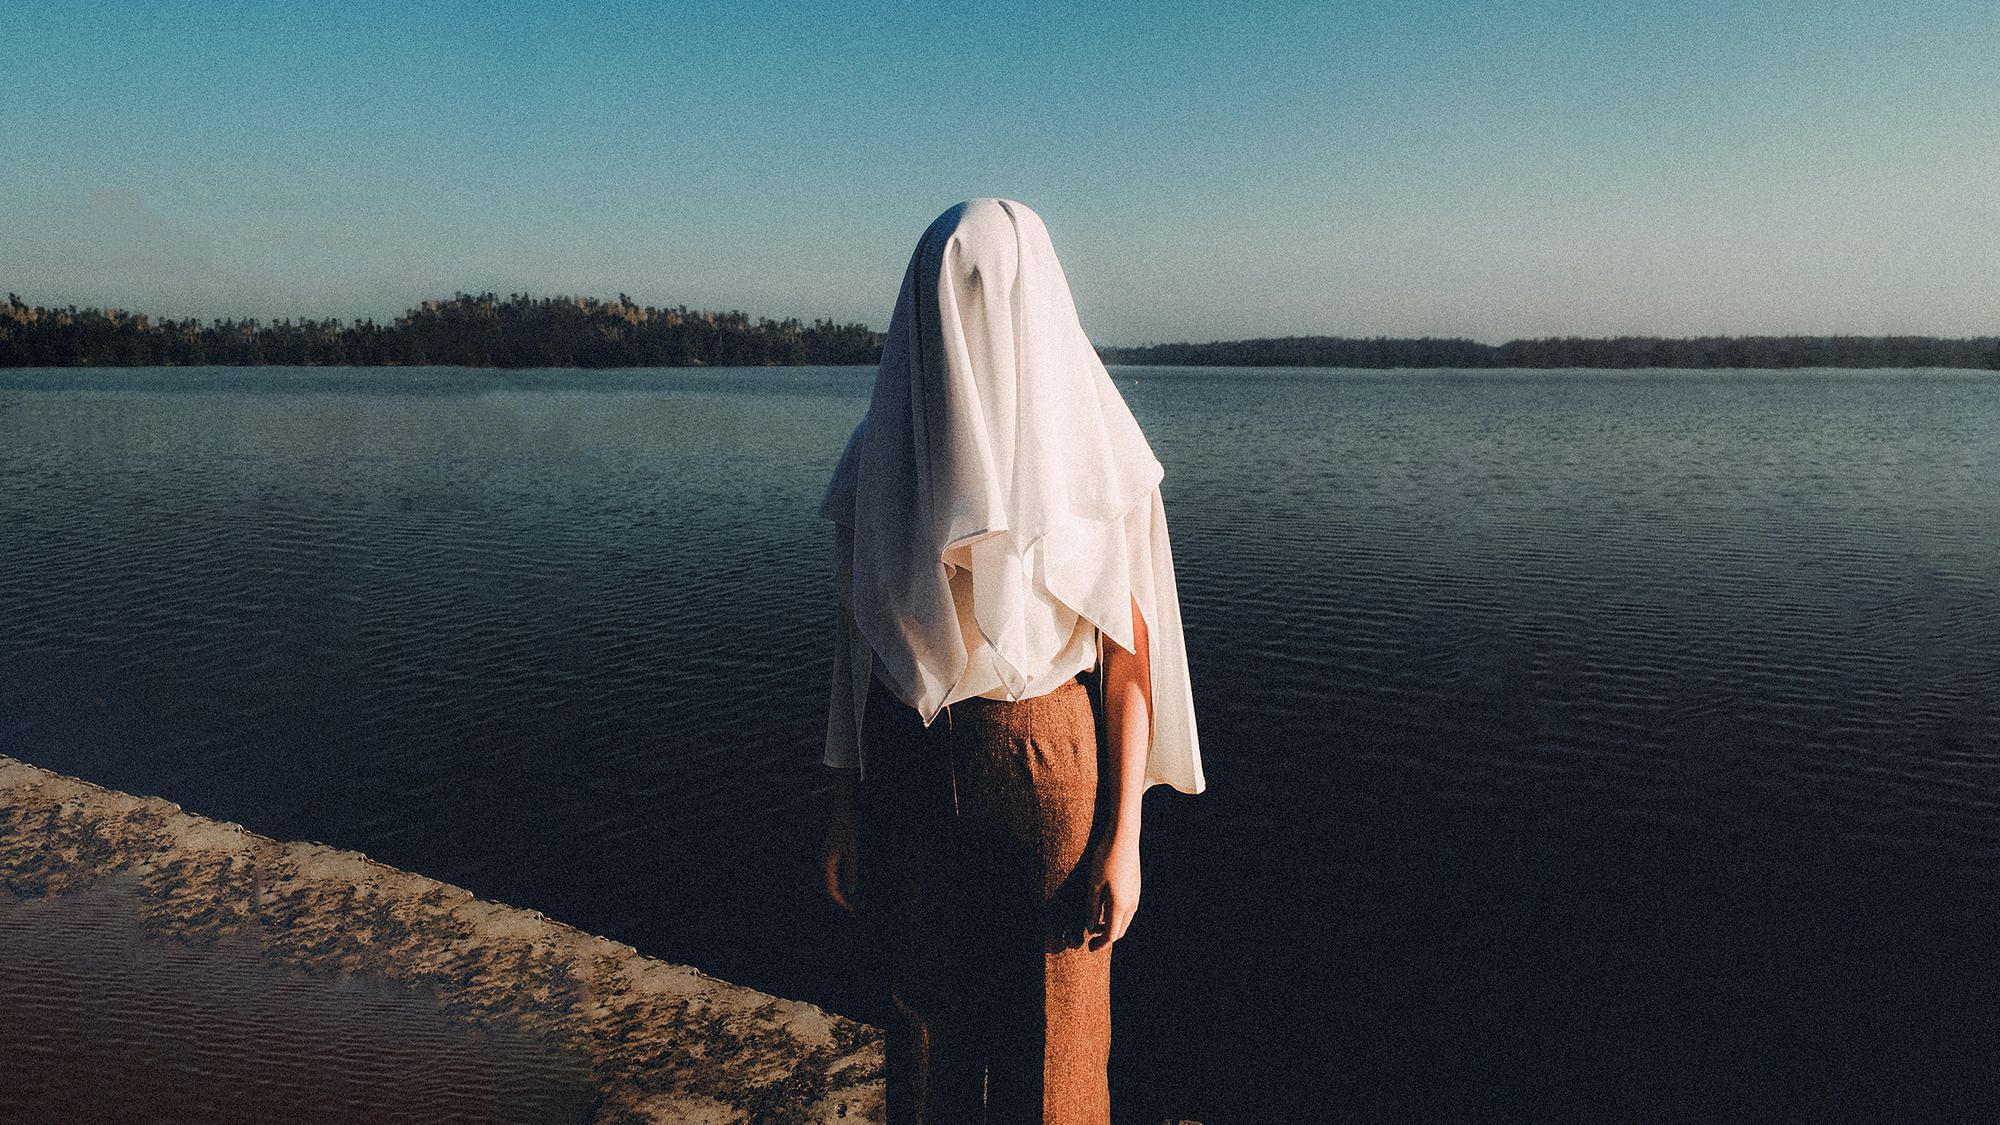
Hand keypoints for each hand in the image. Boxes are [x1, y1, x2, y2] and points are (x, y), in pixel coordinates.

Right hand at [821, 811, 857, 912]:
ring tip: (850, 901)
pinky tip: (845, 887)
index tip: (850, 908)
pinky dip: (838, 883)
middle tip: (852, 908)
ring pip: (830, 881)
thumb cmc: (847, 829)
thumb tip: (852, 890)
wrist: (842, 811)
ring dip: (838, 892)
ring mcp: (825, 858)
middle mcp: (823, 862)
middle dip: (840, 898)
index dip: (840, 900)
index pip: (831, 888)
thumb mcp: (852, 850)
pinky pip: (832, 874)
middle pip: (829, 886)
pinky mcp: (830, 855)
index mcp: (827, 862)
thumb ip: (851, 870)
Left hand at [1083, 835, 1140, 950]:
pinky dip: (1117, 915)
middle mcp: (1131, 904)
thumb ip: (1092, 908)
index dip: (1100, 944)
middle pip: (1120, 930)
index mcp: (1119, 906)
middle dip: (1106, 937)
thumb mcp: (1093, 885)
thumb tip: (1090, 927)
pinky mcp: (1136, 887)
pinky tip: (1105, 908)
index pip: (1111, 935)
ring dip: (1112, 926)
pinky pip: (1128, 909)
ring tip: (1096, 923)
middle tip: (1092, 939)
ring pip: (1125, 920)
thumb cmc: (1105, 860)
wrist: (1123, 838)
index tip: (1089, 948)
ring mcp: (1136, 896)